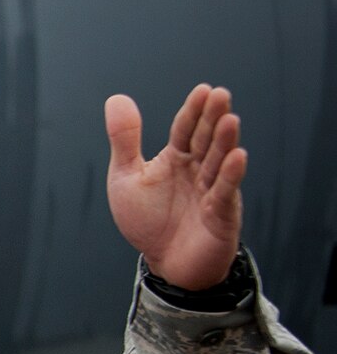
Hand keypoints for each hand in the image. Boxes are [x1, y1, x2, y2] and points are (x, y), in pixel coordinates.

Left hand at [106, 84, 245, 289]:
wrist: (164, 262)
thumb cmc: (147, 220)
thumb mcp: (126, 177)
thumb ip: (125, 140)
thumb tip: (116, 98)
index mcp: (175, 159)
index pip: (185, 129)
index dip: (193, 111)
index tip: (203, 90)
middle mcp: (197, 170)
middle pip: (206, 140)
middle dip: (213, 118)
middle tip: (221, 95)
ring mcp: (211, 190)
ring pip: (219, 161)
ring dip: (225, 141)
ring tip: (230, 120)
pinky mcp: (221, 213)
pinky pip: (225, 192)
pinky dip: (231, 174)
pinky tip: (237, 156)